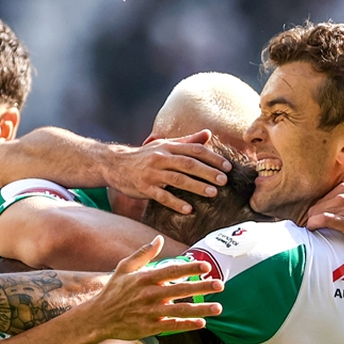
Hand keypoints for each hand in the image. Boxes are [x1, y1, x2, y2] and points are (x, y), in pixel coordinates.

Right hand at [84, 237, 223, 338]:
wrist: (98, 318)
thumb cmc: (113, 291)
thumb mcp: (124, 268)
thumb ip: (143, 253)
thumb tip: (159, 239)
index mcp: (144, 278)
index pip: (171, 271)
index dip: (189, 268)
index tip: (206, 266)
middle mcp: (149, 295)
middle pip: (180, 290)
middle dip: (201, 287)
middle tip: (220, 285)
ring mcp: (150, 313)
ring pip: (179, 311)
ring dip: (200, 309)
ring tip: (218, 307)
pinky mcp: (149, 328)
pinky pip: (172, 327)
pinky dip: (187, 325)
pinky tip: (201, 323)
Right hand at [107, 131, 230, 213]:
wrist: (115, 164)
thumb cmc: (145, 156)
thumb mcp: (165, 145)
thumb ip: (187, 141)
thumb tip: (208, 134)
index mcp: (169, 146)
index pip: (195, 150)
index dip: (213, 158)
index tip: (228, 167)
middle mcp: (161, 158)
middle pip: (189, 164)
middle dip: (208, 172)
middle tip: (224, 181)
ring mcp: (152, 173)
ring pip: (177, 179)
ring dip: (196, 186)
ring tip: (213, 193)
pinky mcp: (145, 188)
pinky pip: (162, 196)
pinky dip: (176, 203)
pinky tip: (189, 209)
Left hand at [304, 179, 343, 246]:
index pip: (324, 196)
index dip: (319, 209)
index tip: (316, 219)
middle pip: (316, 204)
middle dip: (311, 216)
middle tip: (310, 228)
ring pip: (315, 212)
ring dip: (310, 222)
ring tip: (310, 232)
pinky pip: (321, 220)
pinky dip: (313, 225)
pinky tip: (312, 231)